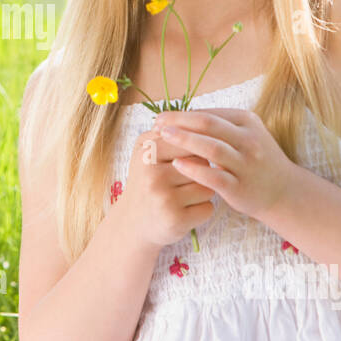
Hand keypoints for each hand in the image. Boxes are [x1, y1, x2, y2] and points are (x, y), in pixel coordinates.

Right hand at [116, 126, 219, 249]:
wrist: (132, 223)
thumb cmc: (146, 181)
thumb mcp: (145, 152)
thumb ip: (167, 132)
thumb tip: (196, 118)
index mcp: (147, 153)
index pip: (191, 141)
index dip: (196, 150)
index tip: (186, 158)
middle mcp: (153, 176)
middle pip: (203, 163)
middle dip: (202, 170)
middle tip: (184, 179)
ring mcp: (165, 200)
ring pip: (208, 187)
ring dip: (203, 192)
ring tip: (183, 195)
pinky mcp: (176, 221)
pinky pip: (207, 208)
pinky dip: (202, 210)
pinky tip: (185, 211)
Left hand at [153, 105, 297, 223]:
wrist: (284, 191)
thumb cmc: (255, 159)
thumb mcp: (243, 134)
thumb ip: (218, 125)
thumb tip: (179, 116)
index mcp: (247, 122)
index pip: (209, 113)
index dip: (182, 114)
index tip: (160, 117)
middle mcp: (249, 140)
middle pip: (209, 125)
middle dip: (180, 122)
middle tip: (157, 124)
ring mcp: (247, 164)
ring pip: (212, 148)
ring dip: (185, 140)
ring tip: (163, 137)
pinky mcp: (241, 187)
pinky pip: (215, 176)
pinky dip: (195, 169)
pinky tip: (177, 165)